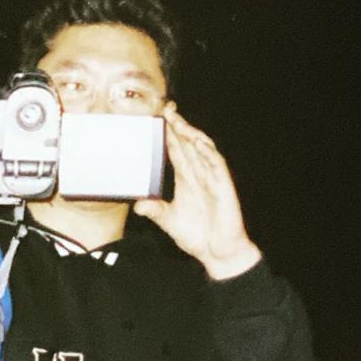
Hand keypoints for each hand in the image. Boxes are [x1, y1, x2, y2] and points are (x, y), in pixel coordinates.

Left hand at [133, 104, 262, 279]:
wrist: (218, 253)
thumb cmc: (197, 235)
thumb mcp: (169, 221)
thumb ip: (155, 211)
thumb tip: (137, 206)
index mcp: (187, 178)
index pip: (176, 149)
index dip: (169, 132)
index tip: (158, 116)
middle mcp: (200, 174)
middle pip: (188, 143)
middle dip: (179, 125)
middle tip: (166, 107)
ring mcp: (213, 179)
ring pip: (202, 150)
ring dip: (192, 134)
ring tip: (180, 121)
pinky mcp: (224, 188)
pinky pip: (217, 166)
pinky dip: (209, 153)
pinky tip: (199, 144)